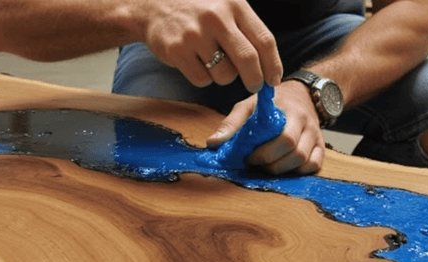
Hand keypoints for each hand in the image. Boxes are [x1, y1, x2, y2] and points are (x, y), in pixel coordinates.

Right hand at [143, 0, 282, 91]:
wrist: (153, 4)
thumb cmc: (198, 9)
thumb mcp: (226, 6)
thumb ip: (248, 30)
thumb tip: (270, 68)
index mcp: (235, 5)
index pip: (264, 41)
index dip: (273, 65)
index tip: (274, 80)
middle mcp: (217, 17)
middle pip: (248, 60)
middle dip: (255, 80)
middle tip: (254, 86)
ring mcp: (196, 34)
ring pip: (225, 75)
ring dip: (224, 77)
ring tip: (214, 62)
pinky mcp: (177, 51)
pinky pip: (202, 80)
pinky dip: (203, 78)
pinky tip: (196, 62)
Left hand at [206, 81, 324, 174]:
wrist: (303, 94)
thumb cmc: (273, 103)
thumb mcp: (249, 106)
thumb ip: (231, 124)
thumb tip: (212, 144)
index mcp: (291, 112)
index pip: (284, 139)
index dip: (265, 153)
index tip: (248, 156)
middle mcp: (307, 125)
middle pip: (295, 153)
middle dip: (271, 163)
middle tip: (254, 162)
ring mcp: (316, 137)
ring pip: (304, 162)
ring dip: (282, 169)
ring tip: (266, 166)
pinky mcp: (321, 147)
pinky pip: (315, 165)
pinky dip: (298, 171)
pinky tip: (283, 167)